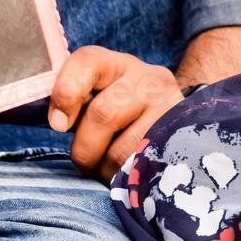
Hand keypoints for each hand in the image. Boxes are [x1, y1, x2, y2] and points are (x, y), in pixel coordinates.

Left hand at [49, 47, 182, 180]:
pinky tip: (127, 175)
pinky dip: (126, 179)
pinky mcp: (181, 139)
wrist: (177, 125)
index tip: (58, 124)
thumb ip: (75, 104)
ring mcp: (170, 108)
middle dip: (84, 148)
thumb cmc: (123, 116)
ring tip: (108, 170)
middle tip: (84, 161)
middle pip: (103, 114)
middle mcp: (148, 80)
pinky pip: (142, 168)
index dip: (66, 92)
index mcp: (117, 65)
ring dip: (105, 170)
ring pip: (121, 150)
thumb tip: (58, 121)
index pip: (87, 61)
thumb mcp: (99, 100)